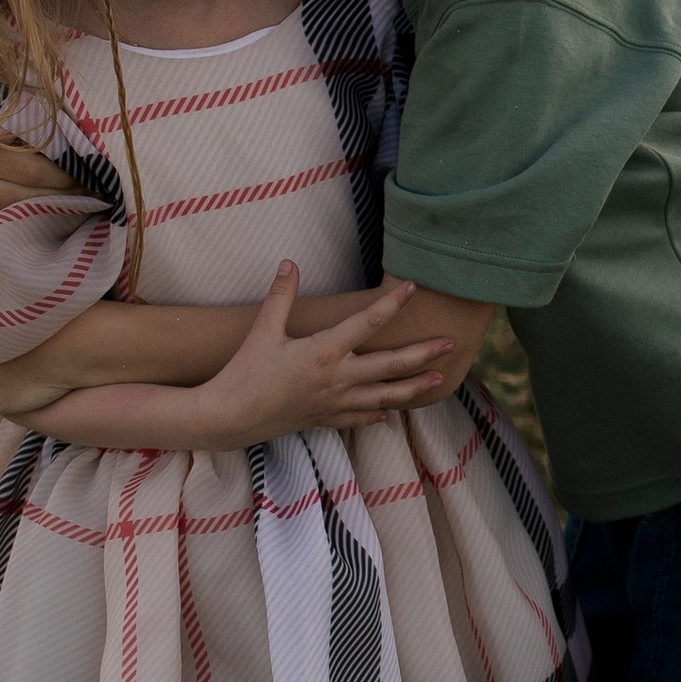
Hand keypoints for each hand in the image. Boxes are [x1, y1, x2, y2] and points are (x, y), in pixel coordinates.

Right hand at [0, 114, 85, 233]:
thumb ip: (11, 119)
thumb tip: (58, 129)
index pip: (33, 168)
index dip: (67, 174)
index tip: (91, 175)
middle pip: (28, 197)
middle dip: (66, 196)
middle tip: (96, 194)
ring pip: (16, 220)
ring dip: (51, 216)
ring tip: (80, 209)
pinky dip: (25, 231)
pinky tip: (48, 225)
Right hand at [190, 263, 457, 444]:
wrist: (230, 417)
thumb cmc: (244, 372)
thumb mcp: (262, 330)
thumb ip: (281, 296)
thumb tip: (290, 262)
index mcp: (324, 352)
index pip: (367, 323)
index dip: (391, 303)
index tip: (412, 288)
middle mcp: (337, 379)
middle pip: (391, 365)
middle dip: (423, 353)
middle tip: (451, 343)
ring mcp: (335, 403)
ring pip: (385, 396)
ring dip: (414, 387)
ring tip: (439, 381)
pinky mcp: (326, 419)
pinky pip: (360, 417)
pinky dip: (379, 413)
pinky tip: (390, 412)